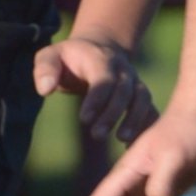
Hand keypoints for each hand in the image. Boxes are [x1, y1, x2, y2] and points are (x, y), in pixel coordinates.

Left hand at [34, 32, 152, 148]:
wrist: (98, 48)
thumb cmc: (69, 58)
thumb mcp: (51, 55)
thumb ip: (45, 68)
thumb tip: (45, 90)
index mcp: (101, 60)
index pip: (103, 79)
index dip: (96, 99)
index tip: (84, 119)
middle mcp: (122, 70)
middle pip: (124, 91)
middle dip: (112, 114)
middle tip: (97, 135)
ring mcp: (135, 82)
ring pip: (142, 99)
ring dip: (135, 120)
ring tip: (122, 140)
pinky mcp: (140, 95)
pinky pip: (150, 109)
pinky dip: (147, 126)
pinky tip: (134, 146)